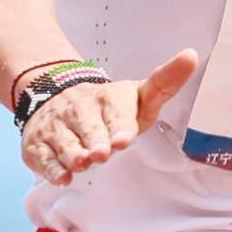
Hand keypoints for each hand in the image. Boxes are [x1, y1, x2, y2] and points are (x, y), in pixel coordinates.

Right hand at [22, 48, 199, 183]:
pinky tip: (63, 177)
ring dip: (72, 154)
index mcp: (108, 98)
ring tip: (81, 162)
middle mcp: (79, 110)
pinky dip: (52, 169)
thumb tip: (192, 54)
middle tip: (101, 153)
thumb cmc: (109, 108)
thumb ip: (165, 81)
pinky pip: (44, 158)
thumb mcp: (139, 95)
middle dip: (95, 141)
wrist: (56, 96)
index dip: (119, 126)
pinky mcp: (38, 144)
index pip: (116, 112)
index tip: (124, 139)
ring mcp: (57, 128)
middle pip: (88, 128)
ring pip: (64, 143)